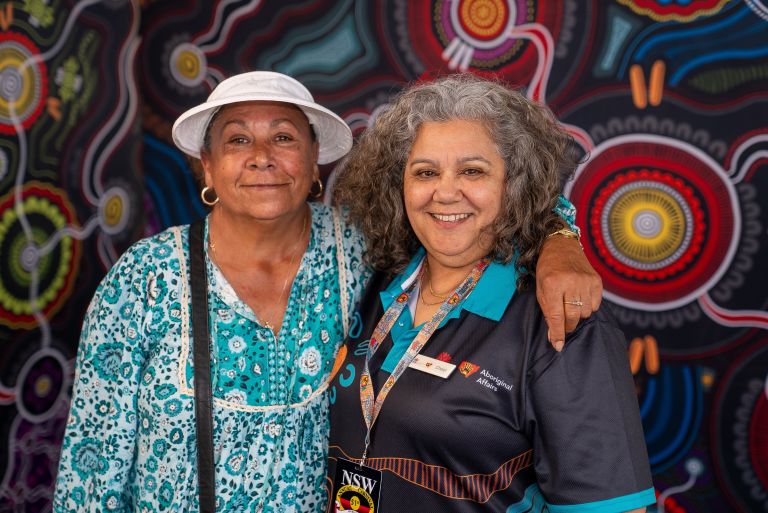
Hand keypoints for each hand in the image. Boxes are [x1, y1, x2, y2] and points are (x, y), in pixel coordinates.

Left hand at [536, 235, 601, 350]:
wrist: (561, 247)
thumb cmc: (547, 270)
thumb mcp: (541, 290)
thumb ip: (548, 313)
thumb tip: (555, 339)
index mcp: (552, 284)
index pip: (557, 316)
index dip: (557, 334)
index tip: (558, 346)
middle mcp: (571, 282)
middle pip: (573, 317)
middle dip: (568, 326)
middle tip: (564, 324)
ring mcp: (586, 280)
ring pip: (585, 313)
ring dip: (577, 315)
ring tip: (570, 305)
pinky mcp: (597, 280)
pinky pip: (595, 305)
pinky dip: (587, 306)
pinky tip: (580, 298)